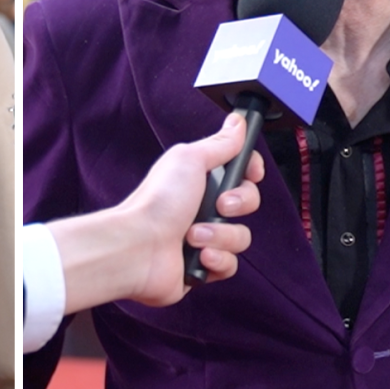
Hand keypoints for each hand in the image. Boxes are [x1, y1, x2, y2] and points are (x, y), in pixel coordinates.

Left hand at [123, 112, 264, 304]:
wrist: (137, 247)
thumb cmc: (158, 202)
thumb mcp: (190, 160)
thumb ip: (220, 143)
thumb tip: (238, 122)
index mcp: (200, 179)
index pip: (241, 171)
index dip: (251, 171)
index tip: (251, 172)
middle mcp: (203, 207)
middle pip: (248, 203)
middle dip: (239, 204)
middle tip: (219, 205)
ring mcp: (204, 237)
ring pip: (241, 237)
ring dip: (221, 235)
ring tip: (193, 235)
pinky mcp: (203, 266)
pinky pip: (231, 264)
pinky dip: (217, 260)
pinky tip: (197, 256)